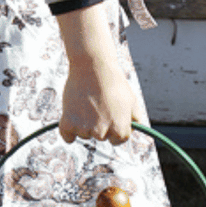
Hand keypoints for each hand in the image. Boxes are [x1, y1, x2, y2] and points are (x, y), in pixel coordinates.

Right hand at [55, 0, 143, 145]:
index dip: (115, 128)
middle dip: (99, 125)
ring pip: (83, 135)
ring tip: (86, 103)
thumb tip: (138, 130)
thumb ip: (136, 119)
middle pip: (99, 137)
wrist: (93, 66)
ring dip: (84, 123)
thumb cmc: (114, 82)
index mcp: (120, 130)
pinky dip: (68, 129)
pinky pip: (67, 137)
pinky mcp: (68, 124)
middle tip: (97, 105)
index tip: (111, 117)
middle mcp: (102, 133)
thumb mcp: (132, 100)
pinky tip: (72, 114)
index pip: (117, 140)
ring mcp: (84, 129)